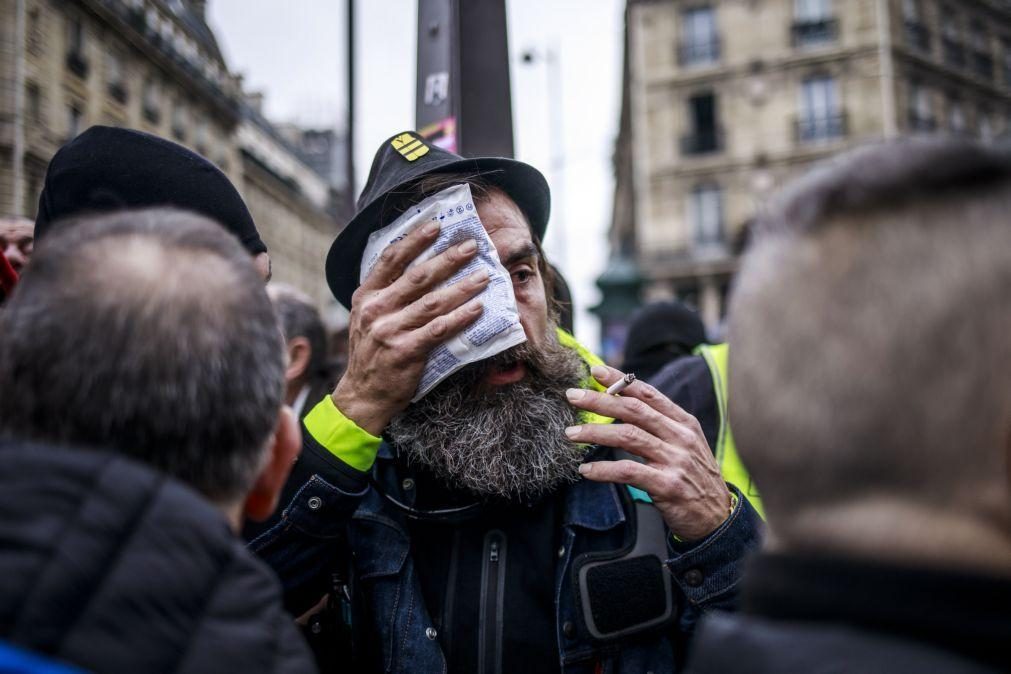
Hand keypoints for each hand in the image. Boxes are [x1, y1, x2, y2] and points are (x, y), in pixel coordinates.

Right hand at [332, 222, 488, 434]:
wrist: (362, 395)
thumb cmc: (371, 353)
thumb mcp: (366, 317)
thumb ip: (385, 293)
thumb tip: (418, 266)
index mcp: (365, 296)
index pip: (390, 259)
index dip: (414, 240)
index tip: (437, 226)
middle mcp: (376, 310)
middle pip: (418, 276)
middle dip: (448, 259)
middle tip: (472, 246)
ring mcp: (390, 330)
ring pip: (433, 302)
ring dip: (462, 287)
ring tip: (483, 276)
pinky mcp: (406, 351)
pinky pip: (439, 329)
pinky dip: (460, 317)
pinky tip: (478, 308)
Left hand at [565, 365, 731, 541]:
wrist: (718, 518)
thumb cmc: (694, 479)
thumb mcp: (685, 446)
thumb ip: (660, 426)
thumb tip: (625, 404)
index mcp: (684, 423)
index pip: (648, 394)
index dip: (620, 381)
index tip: (595, 370)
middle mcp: (681, 437)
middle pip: (634, 410)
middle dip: (600, 401)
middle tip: (573, 396)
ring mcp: (675, 461)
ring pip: (628, 436)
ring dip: (595, 433)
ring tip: (571, 434)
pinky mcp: (667, 485)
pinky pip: (628, 471)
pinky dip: (604, 469)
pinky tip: (586, 470)